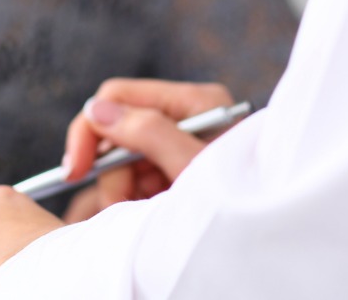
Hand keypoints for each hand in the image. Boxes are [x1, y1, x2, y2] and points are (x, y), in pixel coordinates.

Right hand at [60, 78, 235, 218]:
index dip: (91, 128)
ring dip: (122, 190)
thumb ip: (147, 133)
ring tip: (143, 215)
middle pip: (117, 129)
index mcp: (196, 103)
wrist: (272, 252)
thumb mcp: (193, 169)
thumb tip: (97, 109)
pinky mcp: (175, 171)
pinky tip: (148, 214)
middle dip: (111, 170)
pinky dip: (132, 199)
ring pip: (122, 159)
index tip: (75, 168)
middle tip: (116, 206)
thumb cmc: (242, 205)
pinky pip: (134, 178)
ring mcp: (180, 145)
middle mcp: (187, 118)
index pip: (119, 96)